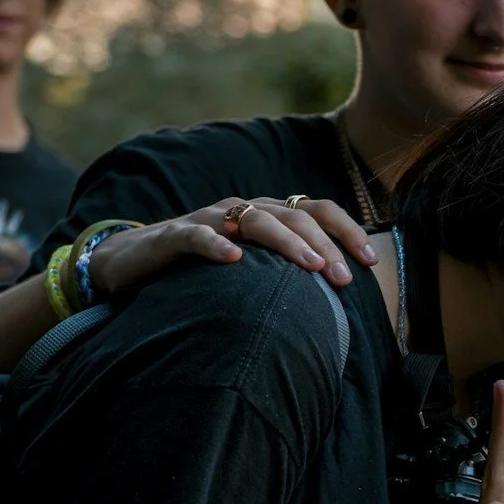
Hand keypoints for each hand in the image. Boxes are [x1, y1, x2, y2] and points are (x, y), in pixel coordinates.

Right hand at [88, 195, 377, 295]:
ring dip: (286, 242)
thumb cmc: (203, 268)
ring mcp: (209, 219)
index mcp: (267, 214)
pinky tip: (235, 261)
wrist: (134, 261)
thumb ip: (287, 270)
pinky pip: (199, 236)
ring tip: (310, 266)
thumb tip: (337, 293)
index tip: (369, 262)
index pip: (316, 210)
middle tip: (343, 277)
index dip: (346, 231)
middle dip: (324, 245)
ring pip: (255, 220)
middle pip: (293, 215)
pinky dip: (217, 245)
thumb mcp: (253, 266)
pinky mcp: (175, 235)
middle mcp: (243, 210)